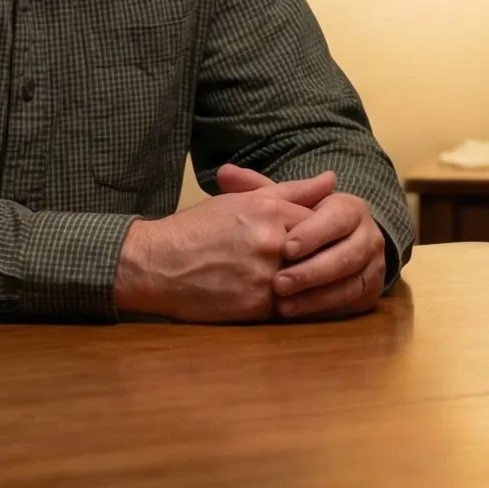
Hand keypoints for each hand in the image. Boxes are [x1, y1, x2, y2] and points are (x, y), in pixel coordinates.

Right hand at [113, 170, 331, 321]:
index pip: (320, 222)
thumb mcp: (242, 200)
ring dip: (300, 284)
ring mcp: (265, 276)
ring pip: (303, 283)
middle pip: (315, 254)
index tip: (309, 240)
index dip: (317, 234)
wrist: (156, 264)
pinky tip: (264, 297)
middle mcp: (271, 242)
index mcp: (269, 210)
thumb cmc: (198, 229)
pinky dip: (281, 305)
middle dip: (312, 259)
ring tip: (283, 281)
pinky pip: (285, 308)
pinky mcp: (256, 306)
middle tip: (300, 263)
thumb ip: (292, 191)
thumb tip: (331, 179)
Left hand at [222, 167, 386, 320]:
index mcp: (350, 208)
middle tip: (279, 283)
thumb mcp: (283, 206)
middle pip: (348, 253)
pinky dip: (324, 309)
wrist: (336, 248)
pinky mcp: (369, 293)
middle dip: (313, 270)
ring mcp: (372, 265)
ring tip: (282, 305)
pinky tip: (297, 314)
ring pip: (351, 282)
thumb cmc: (301, 225)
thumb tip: (224, 173)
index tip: (286, 248)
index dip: (314, 232)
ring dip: (317, 295)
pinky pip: (350, 303)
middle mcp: (368, 235)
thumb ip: (257, 190)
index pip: (338, 216)